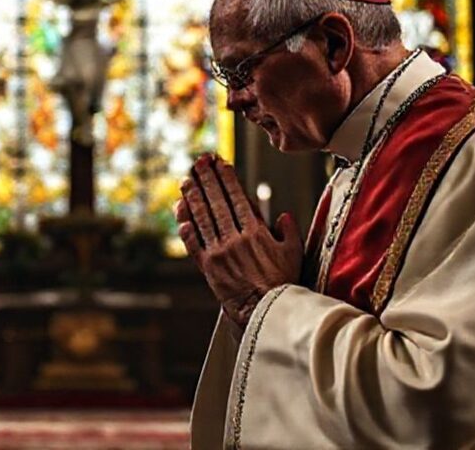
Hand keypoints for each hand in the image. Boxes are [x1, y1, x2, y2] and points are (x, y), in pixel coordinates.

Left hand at [174, 154, 302, 326]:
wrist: (265, 310)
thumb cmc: (281, 283)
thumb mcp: (294, 253)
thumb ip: (289, 231)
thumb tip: (284, 215)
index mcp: (255, 232)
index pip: (237, 198)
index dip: (227, 178)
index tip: (220, 163)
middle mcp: (234, 238)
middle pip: (217, 202)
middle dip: (207, 180)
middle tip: (199, 164)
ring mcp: (219, 252)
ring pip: (202, 219)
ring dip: (193, 198)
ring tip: (187, 181)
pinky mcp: (208, 267)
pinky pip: (193, 244)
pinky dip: (186, 229)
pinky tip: (181, 215)